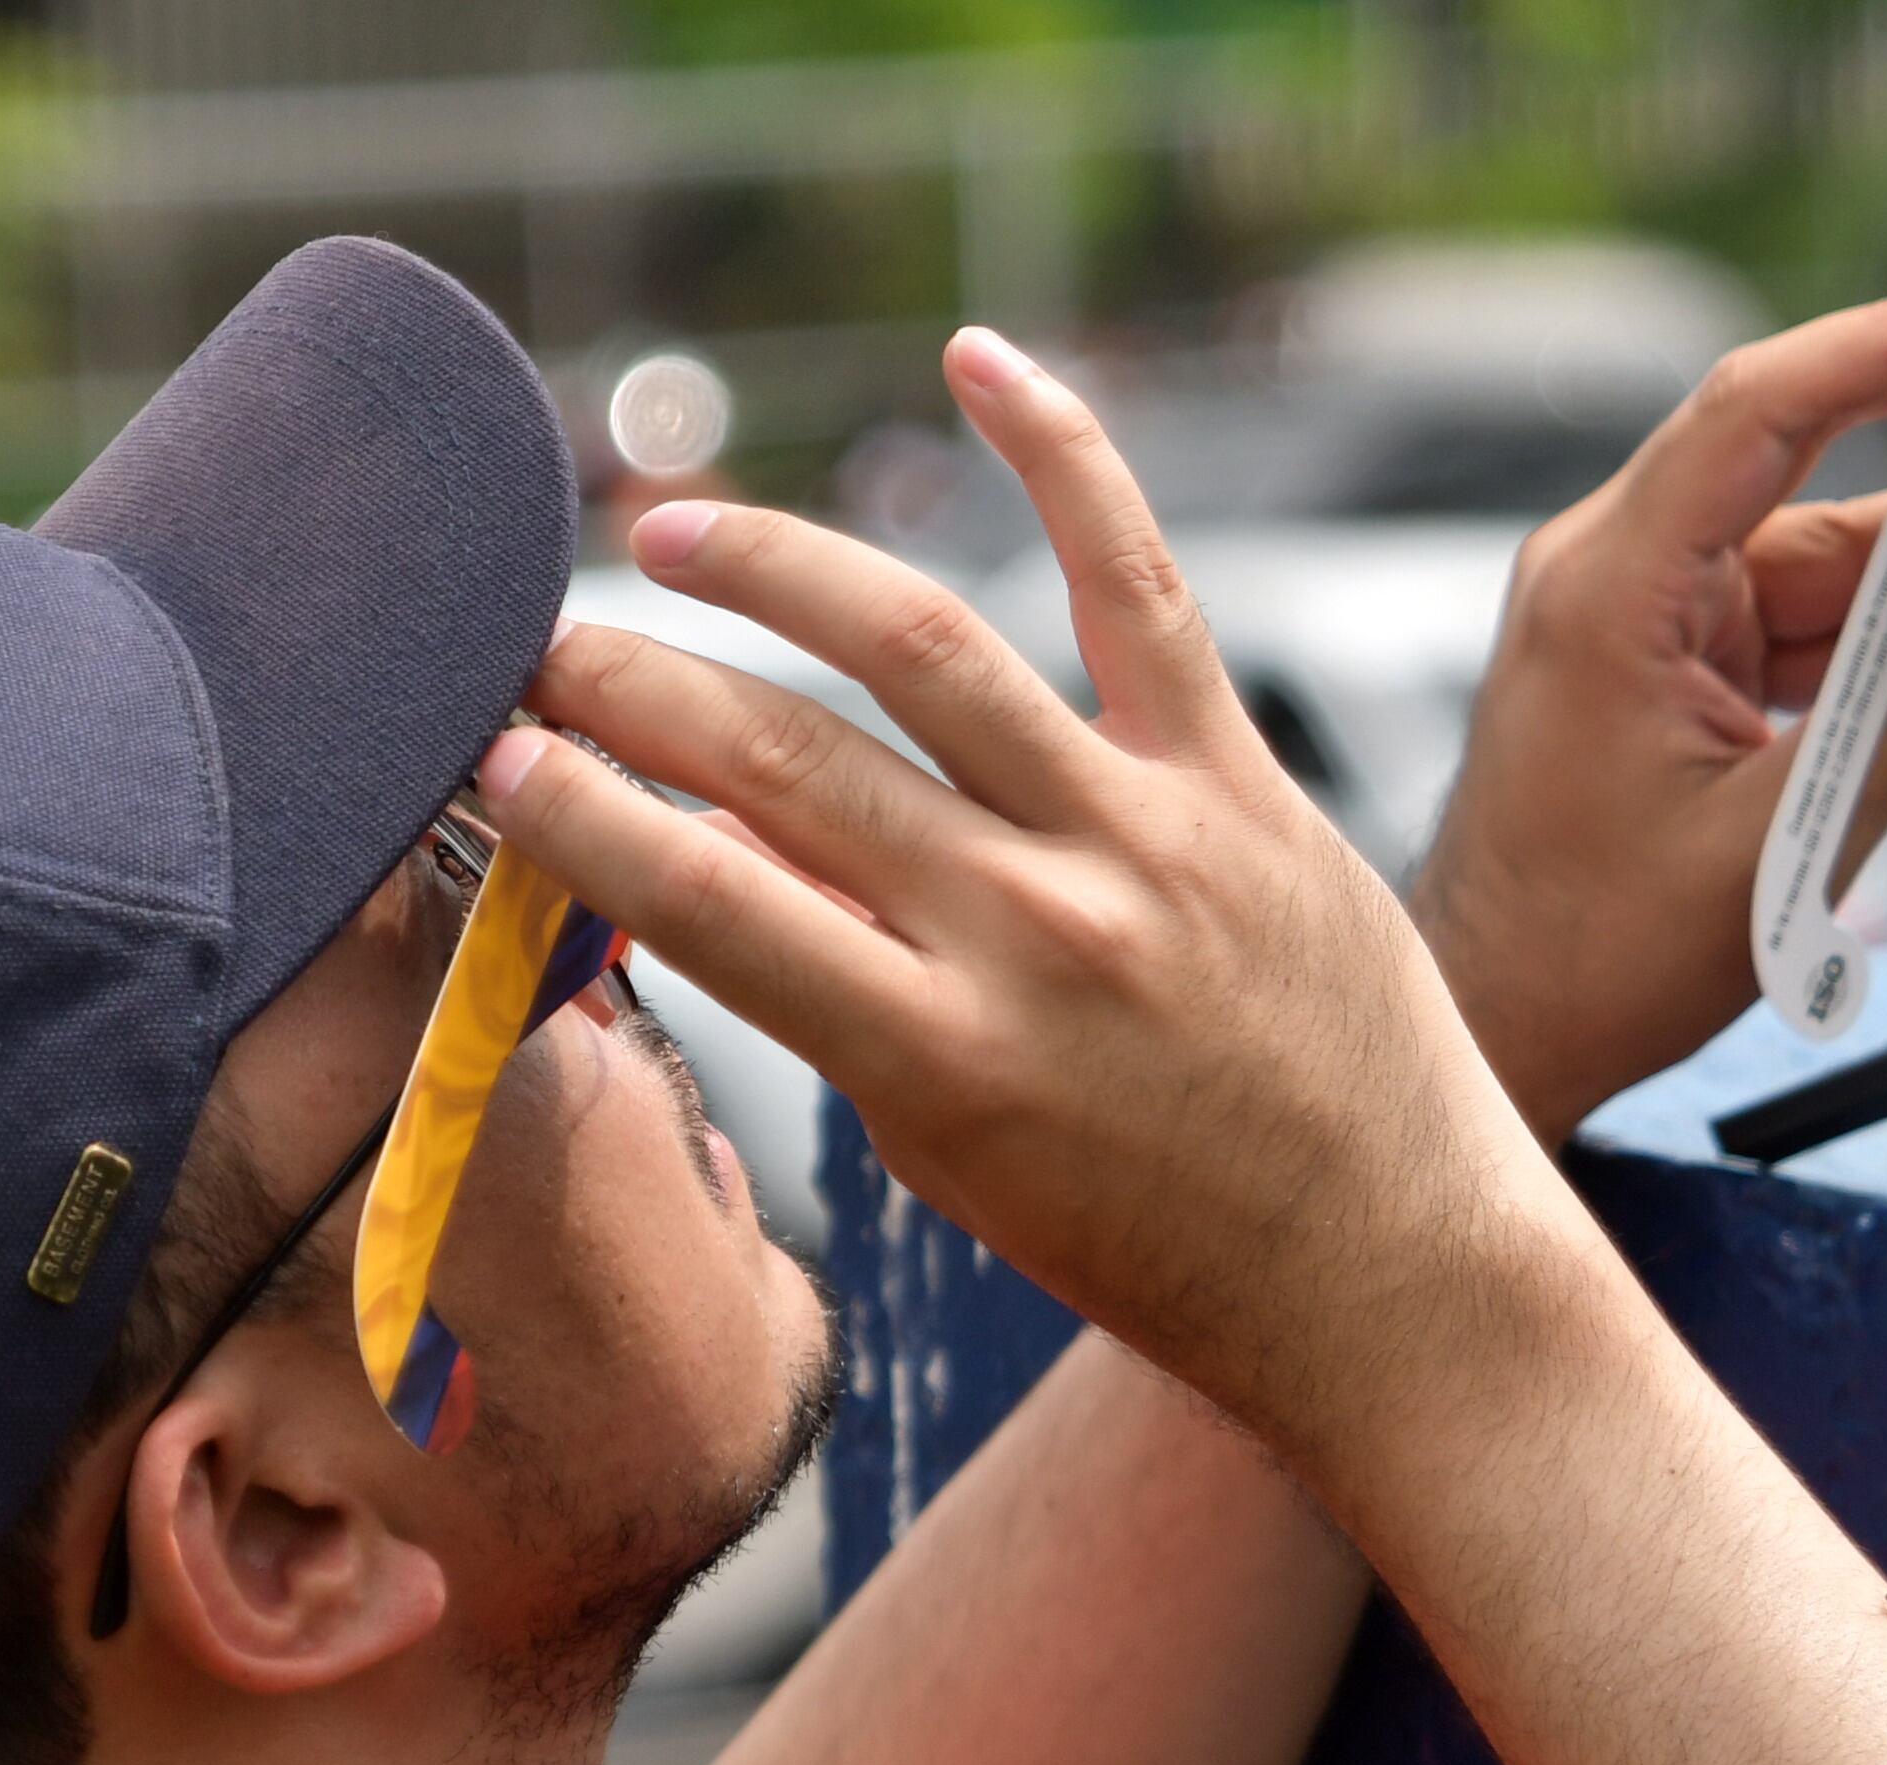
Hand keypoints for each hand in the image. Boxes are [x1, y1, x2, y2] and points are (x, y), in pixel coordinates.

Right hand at [477, 330, 1577, 1464]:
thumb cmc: (1154, 1246)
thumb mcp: (958, 1159)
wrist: (1390, 1279)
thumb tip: (707, 858)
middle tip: (540, 647)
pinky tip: (976, 363)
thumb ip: (842, 1008)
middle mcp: (1037, 935)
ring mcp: (1146, 842)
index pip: (709, 904)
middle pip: (784, 759)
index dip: (580, 817)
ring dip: (772, 568)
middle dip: (632, 686)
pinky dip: (1061, 453)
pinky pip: (1136, 583)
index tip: (496, 760)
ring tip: (673, 535)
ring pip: (922, 647)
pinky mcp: (1243, 783)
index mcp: (944, 1062)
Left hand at [1412, 281, 1886, 1138]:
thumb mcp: (1780, 842)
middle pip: (1807, 461)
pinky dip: (1878, 638)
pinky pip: (1796, 613)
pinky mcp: (1666, 661)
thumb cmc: (1587, 957)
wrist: (1506, 1029)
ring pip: (1820, 551)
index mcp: (1610, 588)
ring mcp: (1639, 614)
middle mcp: (1614, 574)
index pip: (1768, 405)